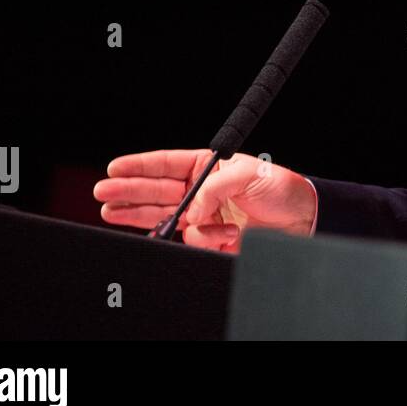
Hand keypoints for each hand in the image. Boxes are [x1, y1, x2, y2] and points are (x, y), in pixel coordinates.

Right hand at [92, 149, 316, 251]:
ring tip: (113, 214)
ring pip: (163, 217)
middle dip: (128, 192)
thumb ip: (215, 189)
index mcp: (208, 166)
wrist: (303, 219)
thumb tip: (192, 211)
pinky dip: (207, 239)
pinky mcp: (212, 238)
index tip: (114, 169)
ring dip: (143, 217)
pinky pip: (194, 241)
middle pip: (156, 191)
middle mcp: (201, 190)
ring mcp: (204, 215)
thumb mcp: (250, 174)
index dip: (139, 167)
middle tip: (103, 193)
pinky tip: (226, 233)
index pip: (166, 164)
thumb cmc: (281, 187)